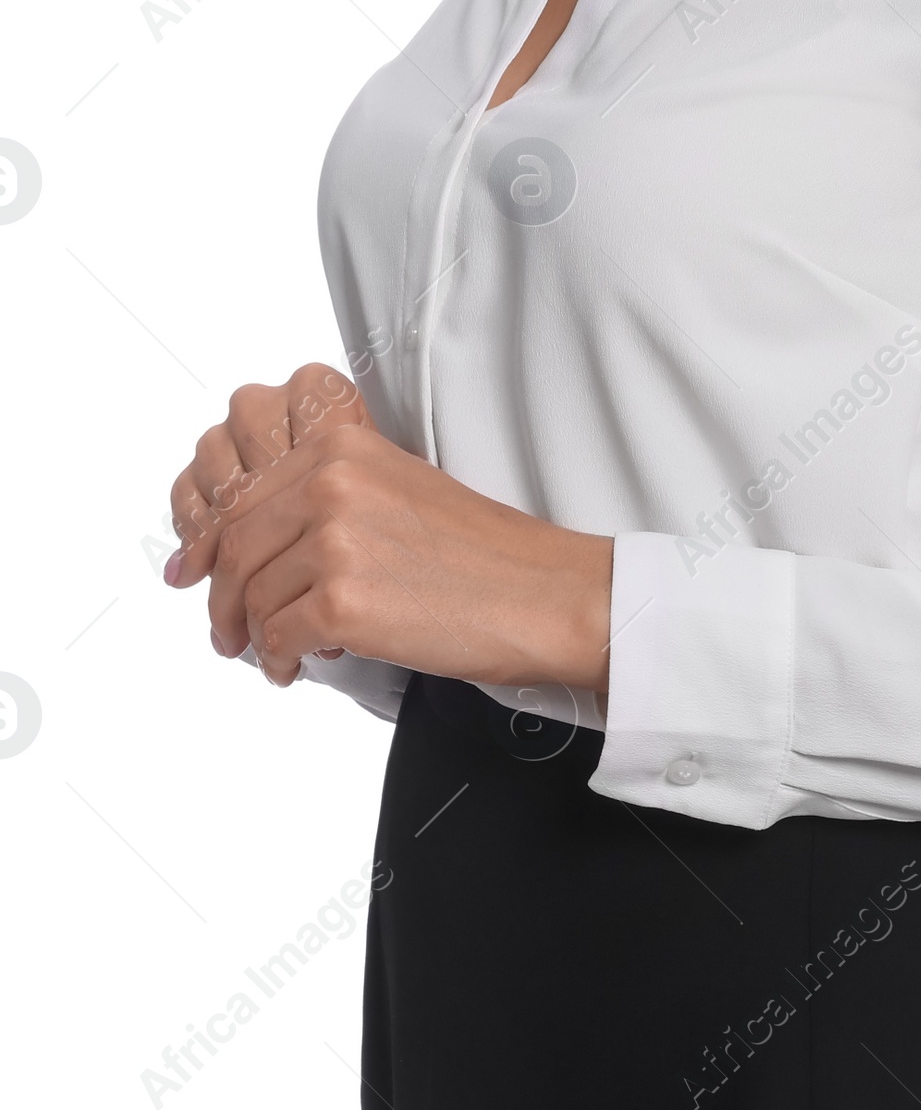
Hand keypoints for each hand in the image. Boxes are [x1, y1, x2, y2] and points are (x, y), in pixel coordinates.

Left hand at [168, 375, 612, 694]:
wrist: (539, 592)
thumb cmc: (476, 549)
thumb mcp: (392, 485)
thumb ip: (317, 495)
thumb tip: (228, 543)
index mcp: (340, 443)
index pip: (239, 491)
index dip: (209, 541)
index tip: (193, 570)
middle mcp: (329, 481)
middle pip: (233, 544)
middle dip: (222, 595)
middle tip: (229, 631)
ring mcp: (334, 540)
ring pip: (248, 595)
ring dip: (252, 633)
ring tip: (275, 651)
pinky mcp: (341, 601)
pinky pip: (275, 639)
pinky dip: (279, 662)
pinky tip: (299, 666)